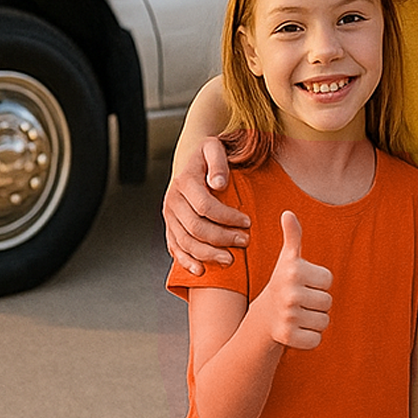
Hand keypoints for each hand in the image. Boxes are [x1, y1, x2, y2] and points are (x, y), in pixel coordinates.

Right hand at [165, 135, 249, 272]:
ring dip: (207, 254)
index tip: (248, 222)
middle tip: (244, 242)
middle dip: (222, 238)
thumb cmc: (207, 154)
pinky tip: (201, 270)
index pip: (206, 206)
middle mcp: (173, 201)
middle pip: (196, 227)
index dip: (227, 217)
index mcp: (185, 182)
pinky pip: (175, 247)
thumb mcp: (214, 147)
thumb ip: (218, 163)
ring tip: (230, 260)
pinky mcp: (170, 226)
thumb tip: (219, 184)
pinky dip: (186, 261)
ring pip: (185, 242)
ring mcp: (169, 216)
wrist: (189, 159)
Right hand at [253, 211, 334, 348]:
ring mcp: (288, 316)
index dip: (318, 283)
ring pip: (324, 321)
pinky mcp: (288, 337)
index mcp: (293, 271)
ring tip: (298, 314)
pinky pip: (317, 339)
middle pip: (328, 301)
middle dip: (317, 302)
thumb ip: (292, 236)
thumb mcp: (287, 259)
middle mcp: (289, 293)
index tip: (303, 283)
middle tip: (300, 301)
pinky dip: (309, 337)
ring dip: (314, 320)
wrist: (262, 318)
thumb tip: (288, 213)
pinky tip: (296, 330)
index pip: (328, 280)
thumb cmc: (282, 283)